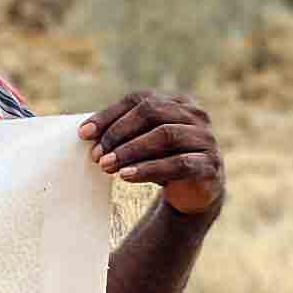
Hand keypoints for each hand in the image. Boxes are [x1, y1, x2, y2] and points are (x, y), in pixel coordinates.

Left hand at [78, 90, 223, 215]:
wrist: (193, 193)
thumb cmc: (161, 161)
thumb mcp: (140, 145)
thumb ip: (120, 134)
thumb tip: (86, 133)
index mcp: (177, 102)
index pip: (139, 100)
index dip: (109, 115)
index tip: (83, 134)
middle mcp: (194, 115)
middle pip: (152, 112)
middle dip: (118, 133)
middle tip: (95, 154)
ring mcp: (205, 138)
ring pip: (164, 136)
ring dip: (130, 150)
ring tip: (106, 166)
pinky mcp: (209, 164)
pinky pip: (178, 163)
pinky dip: (148, 169)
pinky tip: (126, 176)